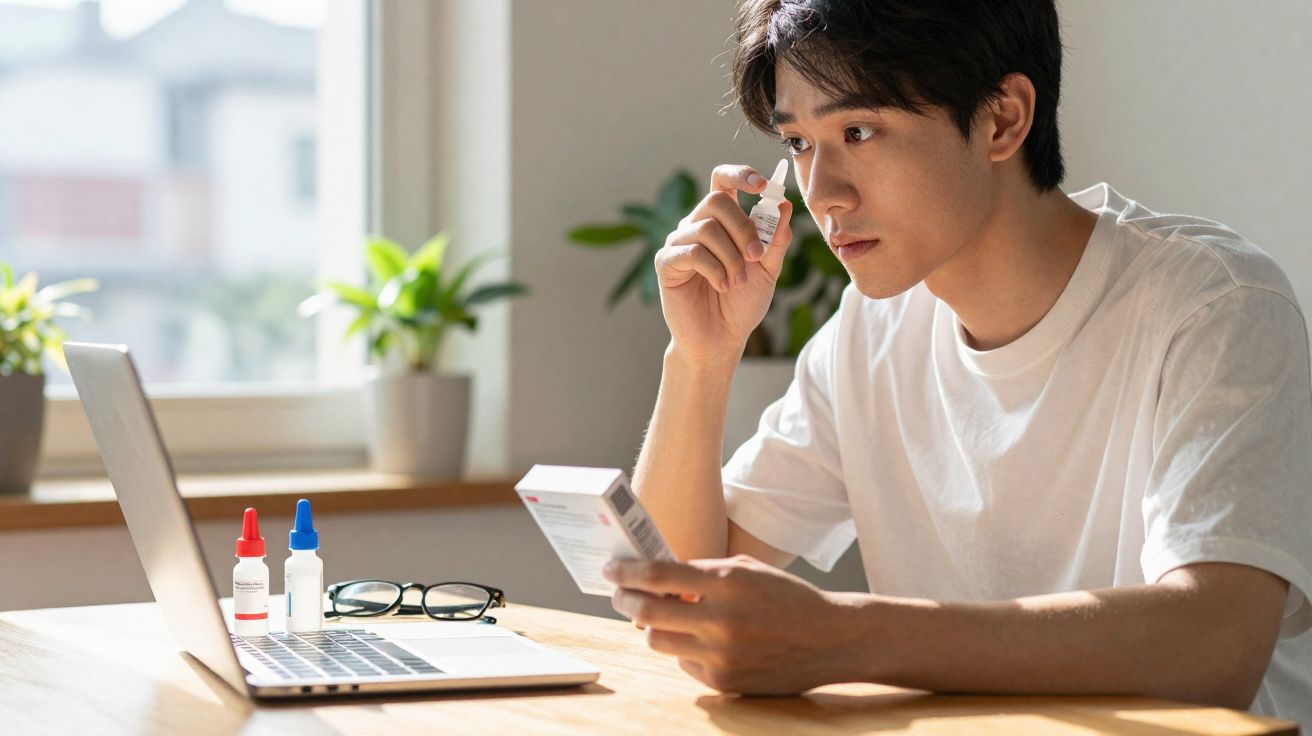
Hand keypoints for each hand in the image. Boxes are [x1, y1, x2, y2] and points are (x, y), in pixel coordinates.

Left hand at [604, 555, 859, 694]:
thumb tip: (656, 578)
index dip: (627, 572)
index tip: (611, 570)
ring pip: (658, 641)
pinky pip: (684, 663)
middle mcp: (721, 620)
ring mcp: (721, 655)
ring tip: (658, 616)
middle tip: (619, 594)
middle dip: (623, 601)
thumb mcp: (747, 569)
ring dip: (652, 627)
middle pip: (646, 613)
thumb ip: (702, 572)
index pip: (658, 576)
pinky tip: (699, 640)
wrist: (830, 639)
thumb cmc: (786, 596)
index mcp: (727, 583)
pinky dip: (684, 649)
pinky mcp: (724, 682)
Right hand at [656, 165, 794, 363]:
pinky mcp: (666, 263)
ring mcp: (679, 242)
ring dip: (731, 257)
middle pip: (717, 201)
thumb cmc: (742, 302)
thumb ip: (776, 238)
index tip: (763, 186)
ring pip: (706, 228)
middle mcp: (697, 224)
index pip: (723, 180)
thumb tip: (784, 204)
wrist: (722, 339)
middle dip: (743, 228)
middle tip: (756, 256)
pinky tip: (722, 285)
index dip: (741, 175)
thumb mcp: (769, 269)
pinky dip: (715, 269)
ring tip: (737, 280)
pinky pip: (692, 252)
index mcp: (721, 220)